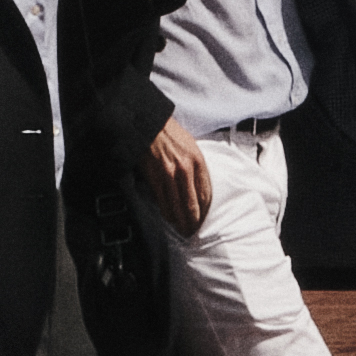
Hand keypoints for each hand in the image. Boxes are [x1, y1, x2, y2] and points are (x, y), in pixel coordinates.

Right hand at [147, 120, 214, 236]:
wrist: (150, 125)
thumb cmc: (171, 134)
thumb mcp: (192, 147)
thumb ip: (197, 167)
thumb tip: (198, 187)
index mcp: (198, 161)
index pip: (205, 194)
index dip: (204, 210)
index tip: (203, 219)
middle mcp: (185, 170)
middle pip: (192, 204)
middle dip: (193, 220)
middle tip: (192, 230)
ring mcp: (169, 175)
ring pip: (176, 206)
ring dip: (179, 220)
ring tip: (181, 229)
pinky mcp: (154, 177)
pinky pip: (162, 200)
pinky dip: (166, 211)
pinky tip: (169, 218)